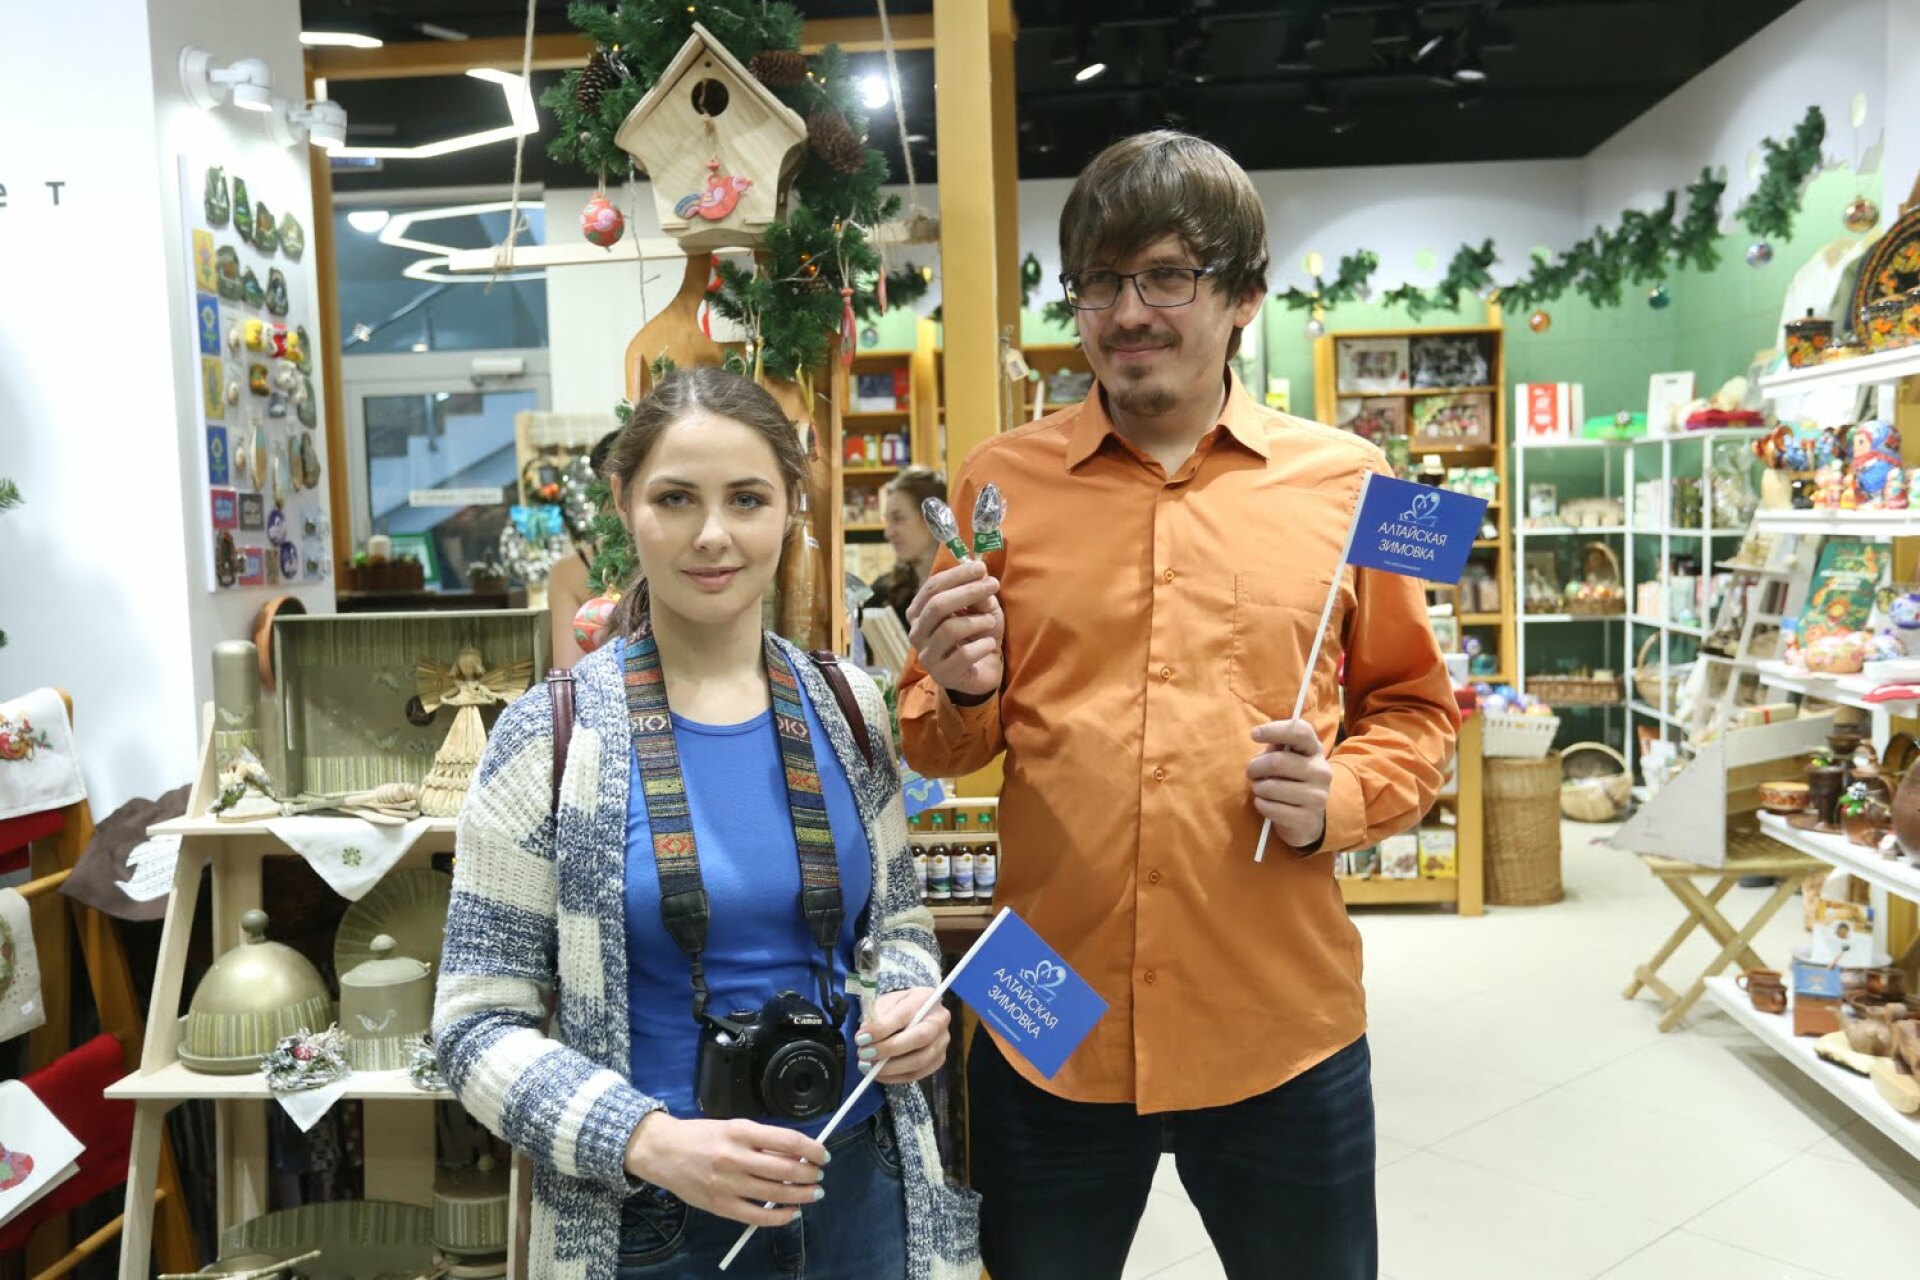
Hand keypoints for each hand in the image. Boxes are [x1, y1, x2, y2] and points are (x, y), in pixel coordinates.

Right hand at [622, 1112, 827, 1227]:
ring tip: (814, 1193)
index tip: (823, 1155)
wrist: (663, 1151)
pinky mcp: (720, 1205)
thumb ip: (761, 1140)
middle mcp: (735, 1157)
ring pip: (775, 1193)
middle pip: (785, 1169)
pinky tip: (792, 1213)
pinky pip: (757, 1216)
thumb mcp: (733, 1127)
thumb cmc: (701, 1136)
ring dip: (801, 1194)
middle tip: (820, 1175)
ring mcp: (727, 1184)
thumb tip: (796, 1152)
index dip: (811, 1149)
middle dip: (810, 1174)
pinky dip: (779, 1217)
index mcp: (741, 1132)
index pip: (787, 1140)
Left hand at [855, 987, 949, 1084]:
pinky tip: (877, 1074)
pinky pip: (917, 1074)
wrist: (913, 1014)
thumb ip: (875, 1017)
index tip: (861, 1038)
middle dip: (889, 1049)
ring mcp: (942, 1042)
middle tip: (864, 1054)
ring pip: (919, 1061)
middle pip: (919, 1038)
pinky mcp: (938, 1061)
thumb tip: (865, 1036)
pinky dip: (894, 1077)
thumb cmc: (896, 1007)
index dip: (882, 1028)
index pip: (905, 1014)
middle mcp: (940, 1020)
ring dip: (890, 1067)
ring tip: (867, 1066)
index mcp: (926, 998)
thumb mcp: (884, 1003)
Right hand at [906, 560, 1003, 698]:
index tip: (981, 567)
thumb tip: (981, 576)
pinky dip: (982, 646)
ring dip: (977, 621)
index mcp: (920, 611)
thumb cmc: (977, 634)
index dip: (956, 575)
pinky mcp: (942, 674)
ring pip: (949, 629)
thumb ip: (978, 594)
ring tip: (991, 622)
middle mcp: (917, 632)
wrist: (983, 670)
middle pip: (937, 606)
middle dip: (968, 592)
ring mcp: (927, 655)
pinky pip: (963, 654)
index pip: (932, 587)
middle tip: (993, 585)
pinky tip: (989, 645)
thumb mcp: (981, 609)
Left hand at [1248, 719, 1331, 849]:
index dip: (1274, 730)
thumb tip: (1261, 738)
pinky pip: (1271, 808)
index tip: (1254, 734)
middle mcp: (1321, 771)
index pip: (1300, 731)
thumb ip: (1275, 748)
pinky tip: (1265, 804)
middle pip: (1277, 761)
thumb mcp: (1285, 760)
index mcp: (1315, 750)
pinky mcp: (1307, 818)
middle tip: (1251, 773)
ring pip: (1271, 787)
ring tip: (1260, 790)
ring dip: (1258, 788)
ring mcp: (1317, 796)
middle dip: (1255, 767)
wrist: (1306, 821)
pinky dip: (1261, 805)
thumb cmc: (1289, 782)